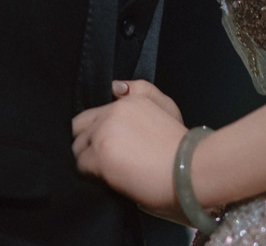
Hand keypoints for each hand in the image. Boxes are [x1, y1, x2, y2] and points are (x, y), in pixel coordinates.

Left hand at [71, 81, 190, 221]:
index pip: (93, 114)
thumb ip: (142, 90)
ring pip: (77, 148)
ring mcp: (103, 133)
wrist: (187, 170)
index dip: (97, 130)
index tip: (110, 144)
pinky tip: (110, 178)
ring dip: (88, 160)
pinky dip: (91, 175)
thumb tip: (114, 87)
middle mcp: (111, 112)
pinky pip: (80, 166)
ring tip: (111, 170)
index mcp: (127, 101)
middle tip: (105, 158)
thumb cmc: (180, 144)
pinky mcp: (98, 156)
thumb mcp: (167, 107)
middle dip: (86, 142)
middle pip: (78, 128)